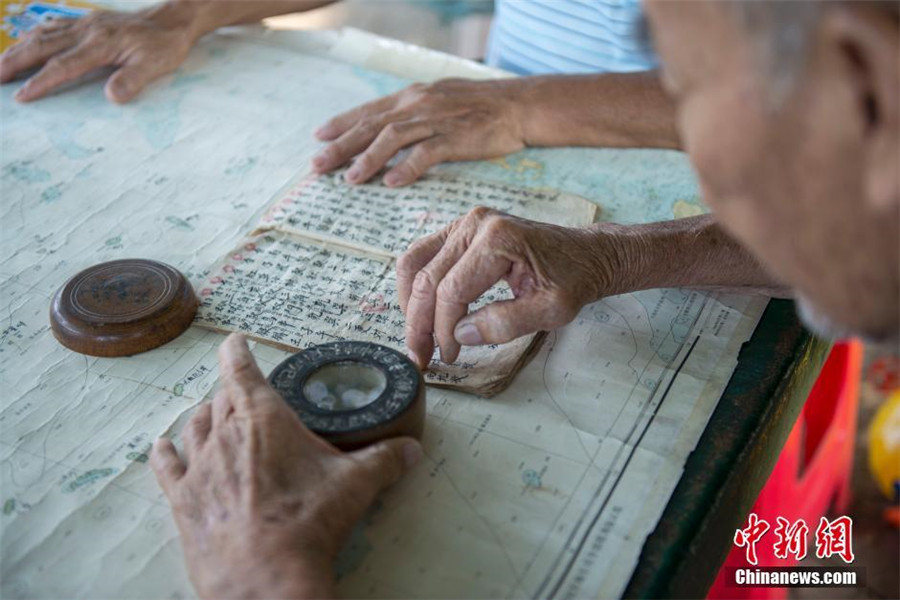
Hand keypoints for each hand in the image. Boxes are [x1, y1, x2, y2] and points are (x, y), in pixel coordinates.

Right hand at [0, 3, 201, 102]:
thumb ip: (132, 80)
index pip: (63, 65)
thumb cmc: (164, 45)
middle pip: (42, 46)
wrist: (171, 19)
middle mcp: (87, 31)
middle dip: (14, 63)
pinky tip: (23, 44)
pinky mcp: (86, 21)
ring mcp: (84, 24)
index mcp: (101, 44)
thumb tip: (111, 97)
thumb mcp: (155, 66)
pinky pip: (52, 26)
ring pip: (42, 34)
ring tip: (0, 66)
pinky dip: (33, 36)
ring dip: (17, 49)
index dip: (40, 82)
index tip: (21, 97)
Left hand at [150, 334, 422, 598]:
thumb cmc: (308, 522)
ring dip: (204, 416)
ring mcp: (199, 467)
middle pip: (221, 399)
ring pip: (195, 427)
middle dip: (232, 392)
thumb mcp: (355, 485)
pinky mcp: (182, 501)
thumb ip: (385, 461)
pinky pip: (167, 467)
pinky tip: (162, 445)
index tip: (234, 340)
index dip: (237, 351)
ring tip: (211, 413)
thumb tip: (412, 450)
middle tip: (244, 393)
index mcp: (263, 419)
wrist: (263, 576)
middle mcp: (225, 435)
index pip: (243, 371)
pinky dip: (164, 452)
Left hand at [312, 78, 527, 186]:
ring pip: (393, 138)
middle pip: (372, 125)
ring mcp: (437, 120)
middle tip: (317, 165)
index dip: (341, 123)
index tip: (319, 137)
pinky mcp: (456, 137)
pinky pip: (426, 152)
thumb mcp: (439, 99)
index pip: (369, 111)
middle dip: (341, 145)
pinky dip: (406, 168)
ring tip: (349, 179)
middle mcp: (418, 104)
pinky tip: (391, 183)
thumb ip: (412, 112)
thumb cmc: (479, 105)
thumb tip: (386, 127)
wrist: (517, 104)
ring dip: (368, 159)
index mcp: (412, 96)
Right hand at [397, 207, 627, 368]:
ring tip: (417, 338)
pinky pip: (422, 255)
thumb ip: (507, 323)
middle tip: (420, 356)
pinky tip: (422, 313)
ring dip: (410, 303)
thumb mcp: (552, 310)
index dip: (443, 329)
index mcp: (498, 239)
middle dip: (419, 323)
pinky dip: (416, 285)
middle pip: (427, 278)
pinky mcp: (460, 229)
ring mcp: (465, 223)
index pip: (452, 290)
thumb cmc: (573, 280)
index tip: (449, 356)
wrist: (586, 254)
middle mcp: (475, 223)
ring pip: (415, 263)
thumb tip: (461, 334)